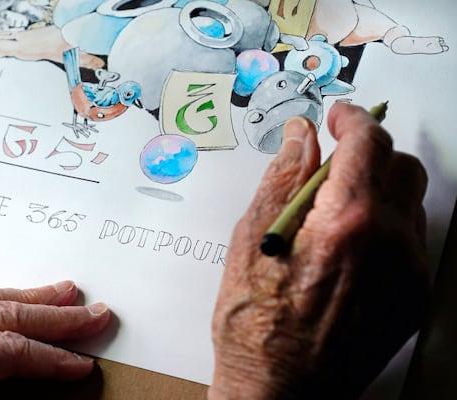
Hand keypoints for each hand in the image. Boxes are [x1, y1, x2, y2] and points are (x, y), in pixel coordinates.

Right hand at [210, 103, 428, 398]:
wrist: (281, 387)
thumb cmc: (256, 323)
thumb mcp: (252, 237)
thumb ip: (283, 177)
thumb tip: (299, 138)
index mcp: (347, 222)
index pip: (367, 142)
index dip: (351, 118)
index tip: (338, 116)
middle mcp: (390, 244)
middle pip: (401, 165)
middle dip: (370, 150)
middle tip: (335, 159)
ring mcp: (407, 273)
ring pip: (411, 202)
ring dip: (379, 187)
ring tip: (336, 208)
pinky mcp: (412, 296)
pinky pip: (411, 240)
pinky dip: (386, 225)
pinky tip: (349, 245)